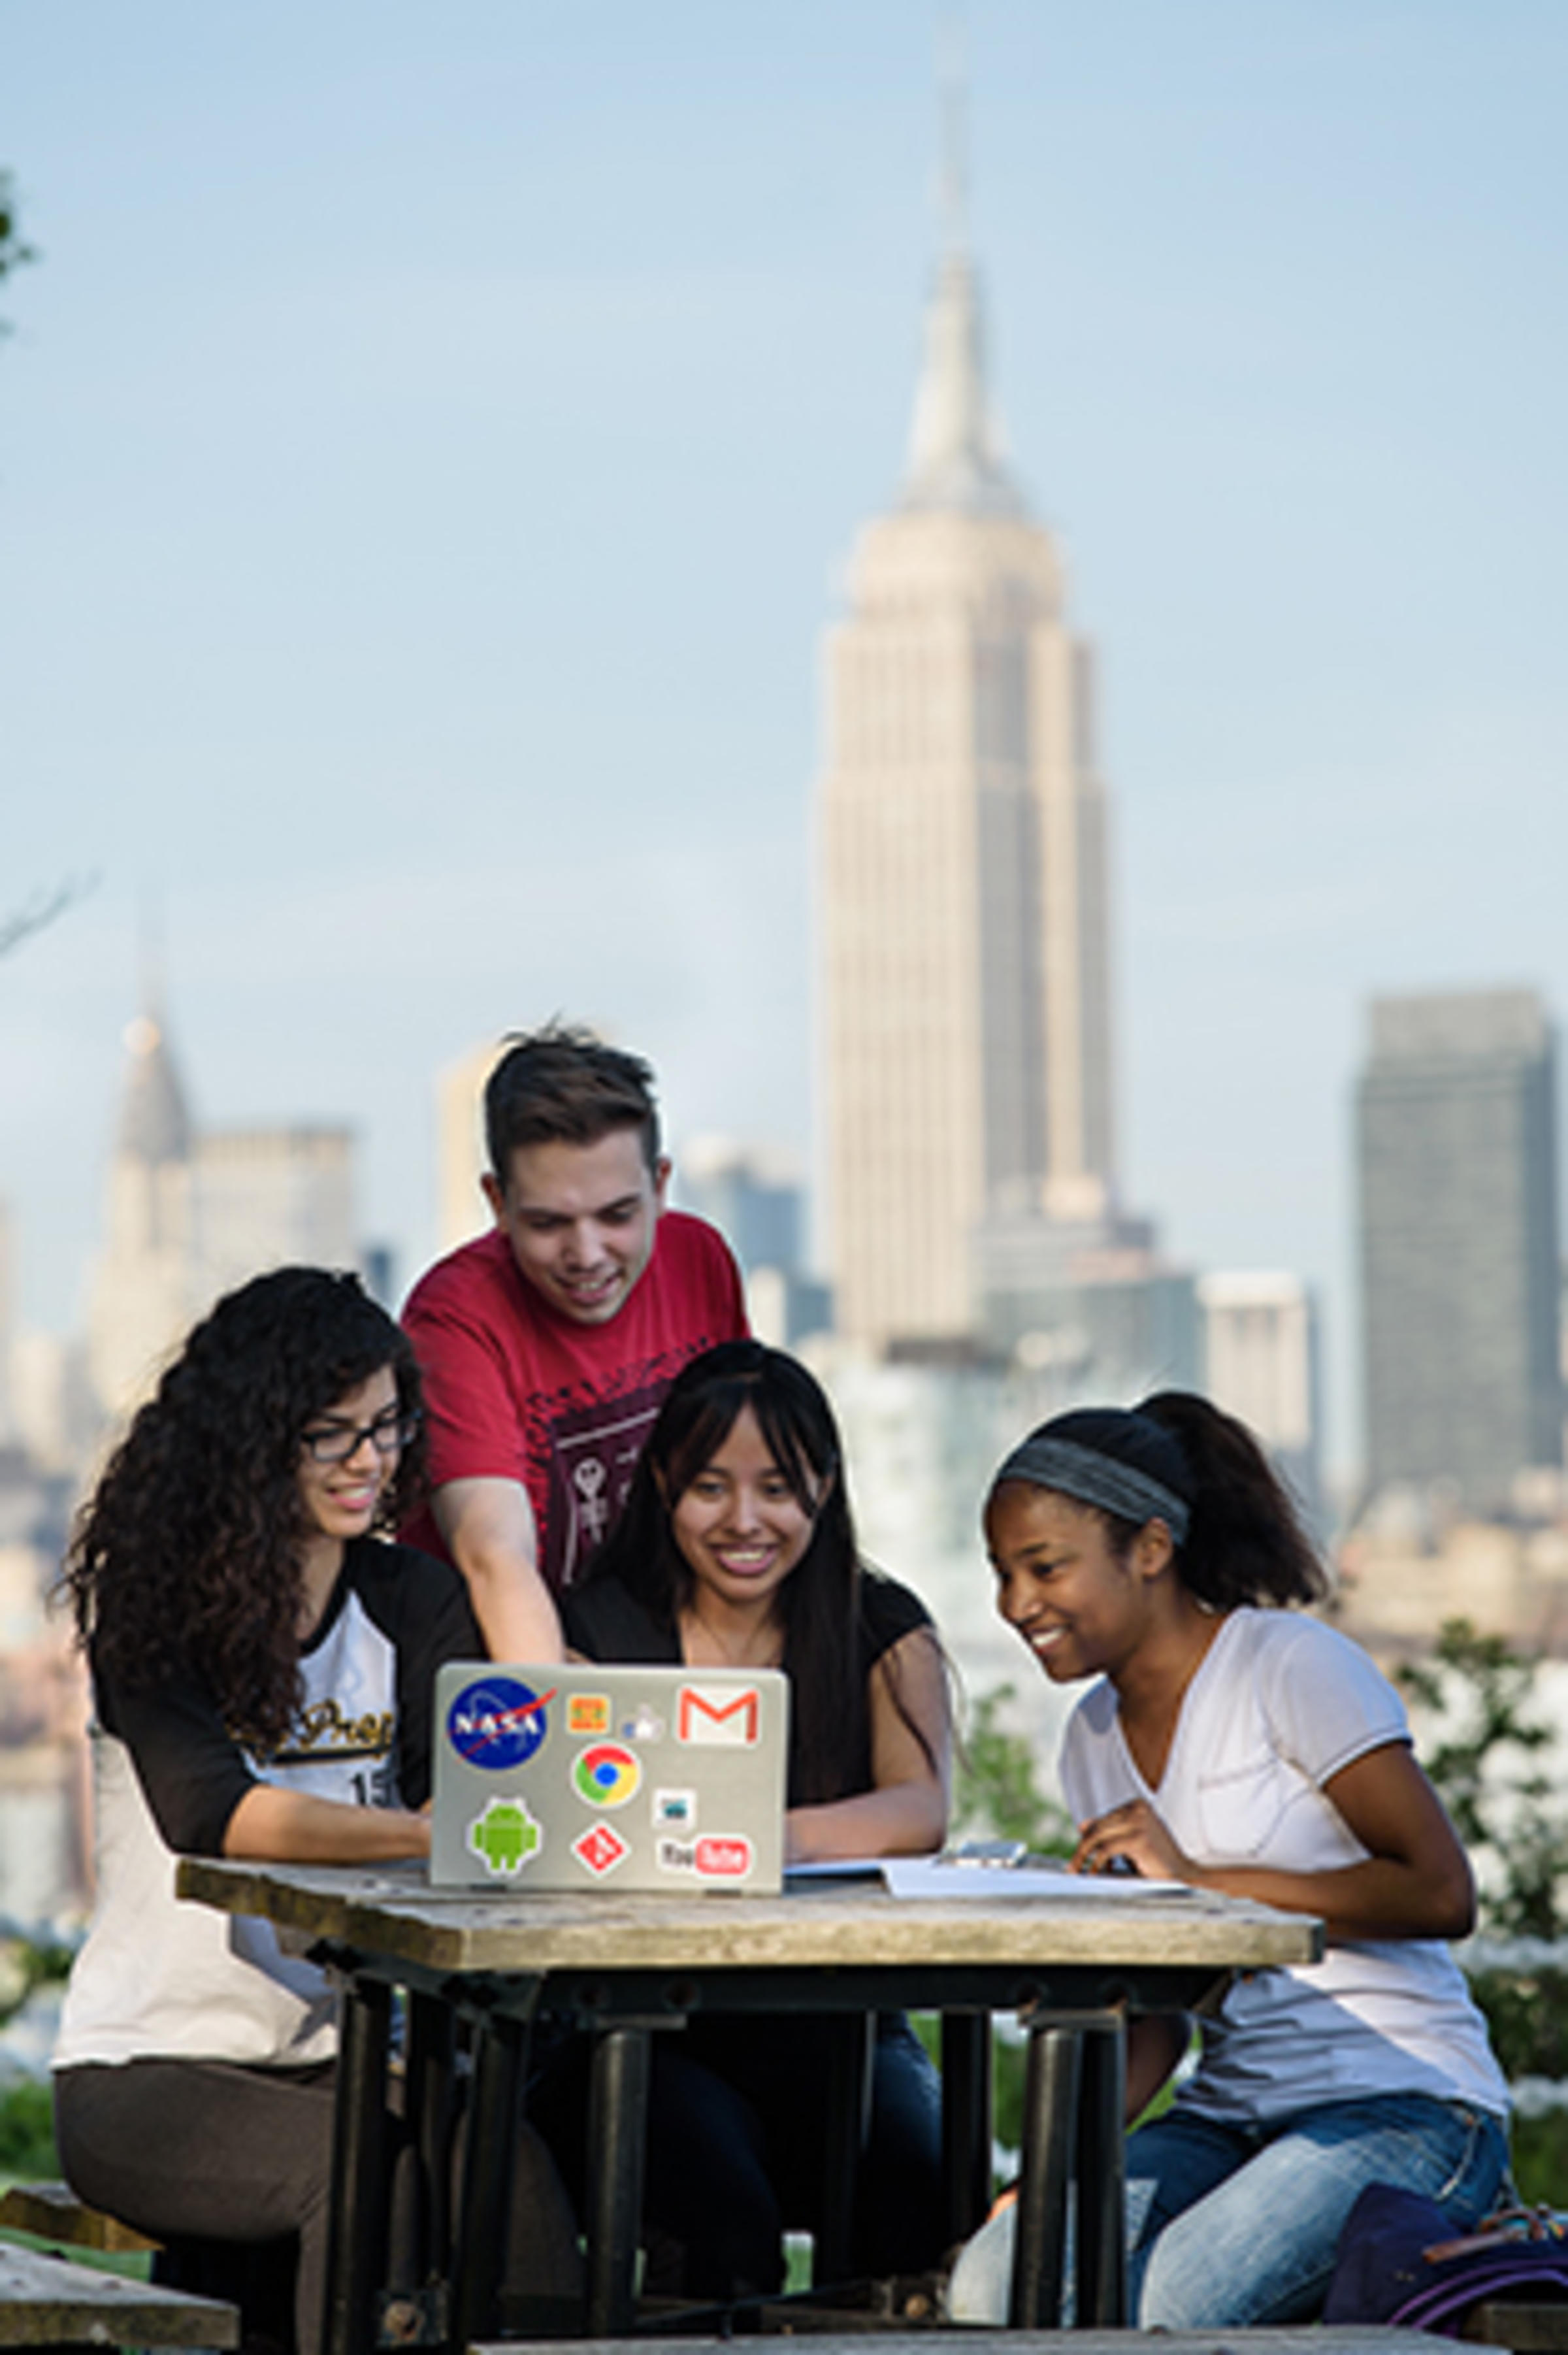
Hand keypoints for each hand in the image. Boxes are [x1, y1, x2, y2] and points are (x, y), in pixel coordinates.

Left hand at [1072, 1799, 1192, 1884]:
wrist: (1184, 1875)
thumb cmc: (1158, 1860)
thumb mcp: (1131, 1840)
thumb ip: (1111, 1831)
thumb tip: (1082, 1825)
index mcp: (1137, 1804)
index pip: (1102, 1819)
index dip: (1088, 1838)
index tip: (1078, 1855)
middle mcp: (1138, 1808)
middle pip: (1097, 1827)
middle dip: (1082, 1848)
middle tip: (1071, 1867)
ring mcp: (1139, 1822)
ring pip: (1097, 1836)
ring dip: (1083, 1855)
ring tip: (1076, 1870)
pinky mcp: (1138, 1839)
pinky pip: (1106, 1849)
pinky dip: (1095, 1863)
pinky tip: (1093, 1873)